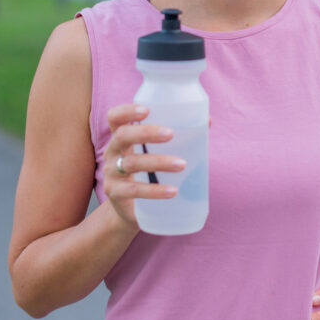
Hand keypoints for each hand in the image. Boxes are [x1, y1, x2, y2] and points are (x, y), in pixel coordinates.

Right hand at [102, 104, 182, 227]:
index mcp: (121, 136)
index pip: (115, 117)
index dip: (127, 111)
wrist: (131, 209)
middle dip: (146, 132)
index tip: (147, 110)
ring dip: (158, 162)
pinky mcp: (116, 194)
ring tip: (182, 164)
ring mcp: (111, 174)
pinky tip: (172, 191)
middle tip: (171, 134)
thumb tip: (208, 121)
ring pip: (131, 163)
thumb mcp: (156, 152)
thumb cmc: (148, 172)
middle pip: (122, 136)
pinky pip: (134, 190)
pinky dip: (155, 190)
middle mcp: (112, 152)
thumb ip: (178, 136)